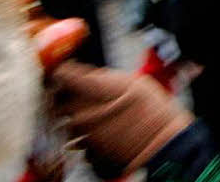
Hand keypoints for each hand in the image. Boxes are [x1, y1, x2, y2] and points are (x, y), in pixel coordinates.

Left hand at [51, 62, 192, 177]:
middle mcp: (80, 112)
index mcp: (92, 91)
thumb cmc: (153, 111)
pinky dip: (86, 131)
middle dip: (67, 93)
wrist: (161, 144)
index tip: (71, 70)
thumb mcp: (135, 81)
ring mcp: (81, 133)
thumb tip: (91, 76)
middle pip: (58, 97)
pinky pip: (77, 137)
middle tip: (84, 91)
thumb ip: (106, 77)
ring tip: (98, 111)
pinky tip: (104, 128)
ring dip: (76, 113)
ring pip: (66, 119)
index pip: (63, 73)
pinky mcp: (86, 149)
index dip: (67, 71)